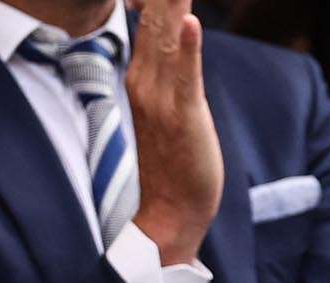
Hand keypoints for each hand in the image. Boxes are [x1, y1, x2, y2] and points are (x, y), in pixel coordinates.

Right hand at [127, 0, 223, 263]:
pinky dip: (186, 48)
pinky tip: (187, 20)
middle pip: (149, 9)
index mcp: (141, 69)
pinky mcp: (181, 117)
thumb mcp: (167, 103)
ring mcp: (160, 95)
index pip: (145, 8)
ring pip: (163, 33)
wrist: (170, 214)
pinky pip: (184, 78)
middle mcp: (145, 75)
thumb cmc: (173, 160)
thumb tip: (167, 30)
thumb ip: (168, 65)